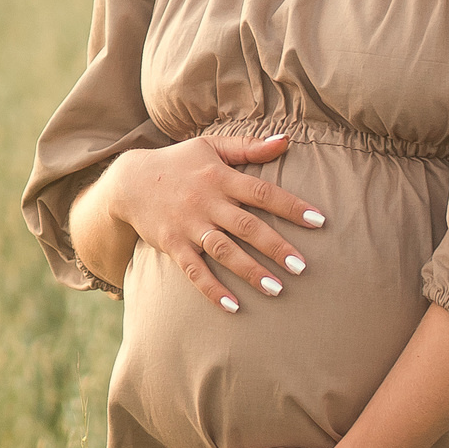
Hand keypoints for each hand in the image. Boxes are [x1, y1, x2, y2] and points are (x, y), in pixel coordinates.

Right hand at [99, 133, 326, 312]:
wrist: (129, 181)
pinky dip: (212, 289)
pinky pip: (194, 270)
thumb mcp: (211, 147)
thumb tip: (286, 140)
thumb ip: (249, 147)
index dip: (291, 206)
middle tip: (303, 267)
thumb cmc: (177, 163)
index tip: (319, 221)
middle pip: (247, 226)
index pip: (262, 192)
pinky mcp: (172, 245)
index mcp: (220, 177)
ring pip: (223, 251)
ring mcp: (188, 226)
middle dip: (276, 247)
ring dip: (250, 271)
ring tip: (277, 289)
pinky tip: (233, 307)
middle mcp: (206, 202)